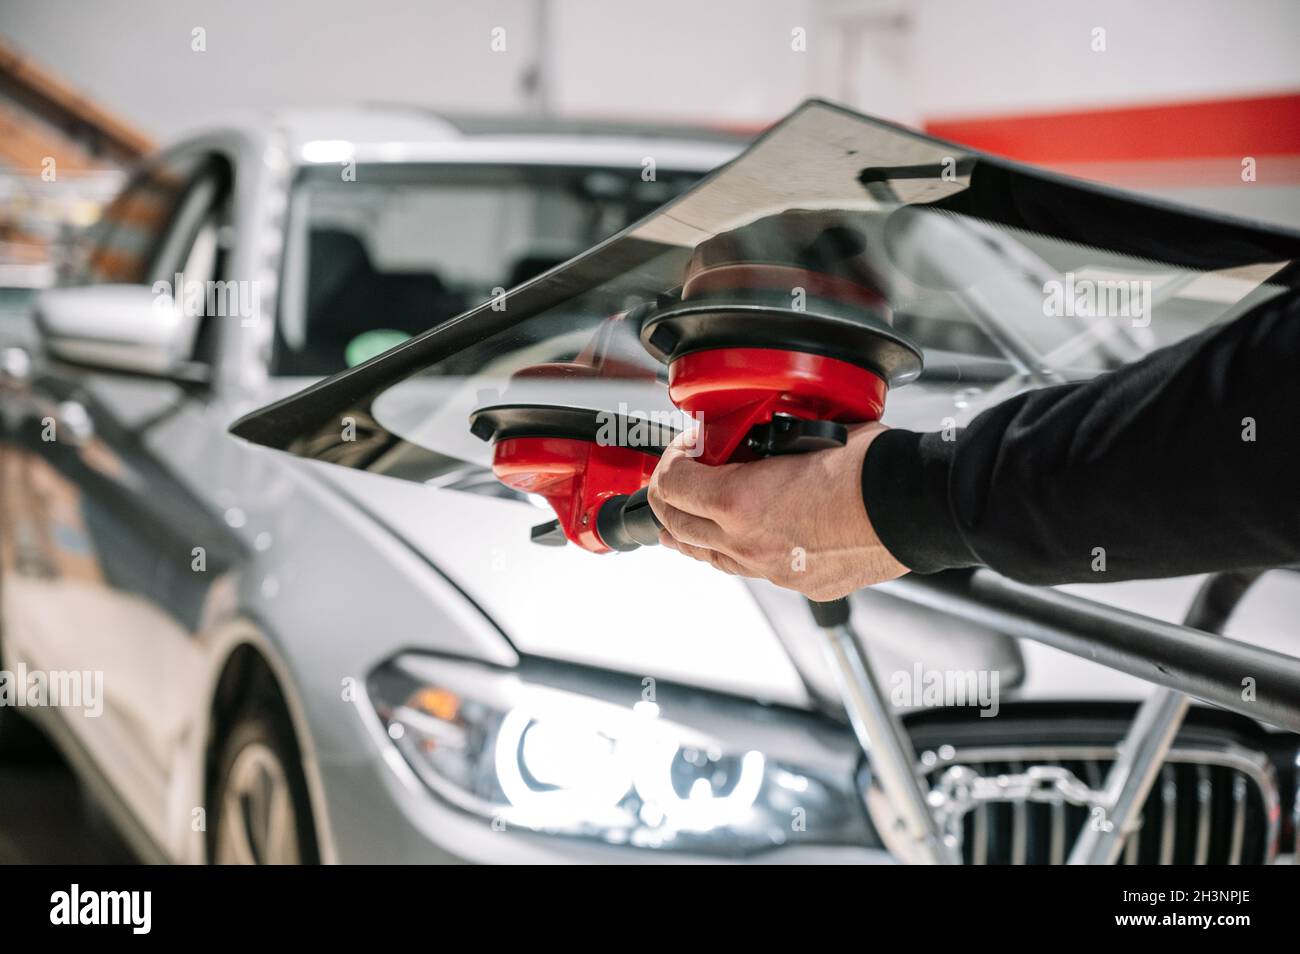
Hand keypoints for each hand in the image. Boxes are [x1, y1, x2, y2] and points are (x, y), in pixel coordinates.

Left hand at [647, 422, 908, 599]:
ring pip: (709, 558)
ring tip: (690, 516)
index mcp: (740, 500)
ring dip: (694, 532)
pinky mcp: (799, 584)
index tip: (688, 447)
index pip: (670, 485)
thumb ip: (765, 434)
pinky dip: (735, 550)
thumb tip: (752, 427)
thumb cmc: (872, 466)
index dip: (670, 461)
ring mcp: (771, 569)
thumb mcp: (804, 430)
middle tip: (677, 479)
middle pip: (677, 528)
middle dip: (669, 500)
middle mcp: (747, 543)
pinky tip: (744, 535)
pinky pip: (750, 569)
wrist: (915, 507)